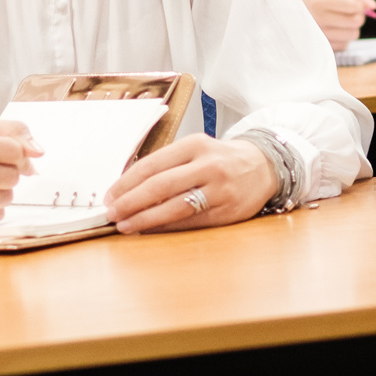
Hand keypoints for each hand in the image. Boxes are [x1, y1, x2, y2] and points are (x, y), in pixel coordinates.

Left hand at [105, 134, 279, 232]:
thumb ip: (167, 164)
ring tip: (126, 225)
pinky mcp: (227, 212)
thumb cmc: (222, 159)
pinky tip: (151, 230)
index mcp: (196, 145)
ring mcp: (219, 190)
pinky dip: (167, 228)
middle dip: (130, 202)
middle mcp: (208, 166)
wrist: (265, 166)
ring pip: (174, 207)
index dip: (127, 182)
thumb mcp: (196, 149)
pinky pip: (190, 222)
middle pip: (160, 186)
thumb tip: (128, 187)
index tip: (110, 195)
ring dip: (145, 219)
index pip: (152, 164)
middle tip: (112, 213)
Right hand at [300, 0, 375, 50]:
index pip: (354, 5)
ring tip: (338, 22)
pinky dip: (343, 37)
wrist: (291, 20)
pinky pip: (346, 44)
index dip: (358, 4)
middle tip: (347, 12)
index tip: (351, 3)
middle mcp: (317, 20)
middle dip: (357, 15)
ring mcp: (319, 37)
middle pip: (357, 21)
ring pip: (354, 34)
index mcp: (318, 1)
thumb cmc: (318, 2)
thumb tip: (374, 7)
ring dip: (351, 27)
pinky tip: (332, 32)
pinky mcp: (322, 50)